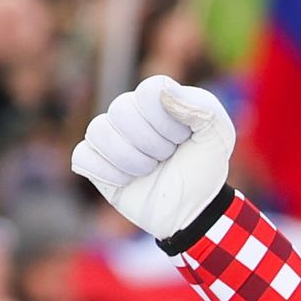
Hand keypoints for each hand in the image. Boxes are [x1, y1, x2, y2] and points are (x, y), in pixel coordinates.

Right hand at [72, 76, 235, 239]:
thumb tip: (163, 92)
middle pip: (120, 109)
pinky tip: (126, 181)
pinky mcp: (96, 163)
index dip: (164, 119)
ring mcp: (111, 137)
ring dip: (129, 158)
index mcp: (158, 99)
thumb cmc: (203, 169)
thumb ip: (202, 108)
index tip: (182, 138)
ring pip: (98, 130)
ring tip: (148, 170)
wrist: (190, 210)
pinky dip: (106, 172)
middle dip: (150, 143)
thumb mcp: (219, 137)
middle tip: (166, 158)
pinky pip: (82, 156)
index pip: (147, 91)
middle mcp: (130, 112)